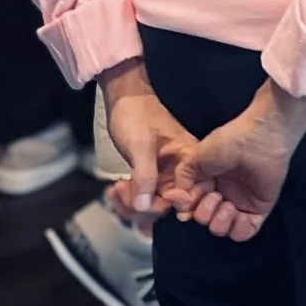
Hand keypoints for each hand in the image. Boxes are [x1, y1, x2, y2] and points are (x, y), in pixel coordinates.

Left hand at [97, 59, 201, 218]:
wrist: (125, 99)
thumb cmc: (136, 115)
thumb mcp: (140, 146)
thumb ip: (146, 176)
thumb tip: (144, 207)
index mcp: (189, 159)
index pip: (190, 195)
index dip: (169, 205)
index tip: (144, 202)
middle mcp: (181, 169)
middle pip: (170, 204)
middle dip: (142, 206)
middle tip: (120, 192)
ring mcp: (166, 173)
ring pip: (154, 203)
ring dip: (131, 203)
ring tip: (115, 190)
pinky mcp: (152, 175)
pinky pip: (144, 196)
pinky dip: (129, 199)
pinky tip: (115, 191)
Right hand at [177, 81, 305, 241]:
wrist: (261, 137)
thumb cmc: (229, 142)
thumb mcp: (196, 157)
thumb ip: (182, 179)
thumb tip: (176, 200)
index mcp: (207, 182)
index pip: (191, 206)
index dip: (187, 207)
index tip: (188, 197)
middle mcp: (222, 193)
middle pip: (204, 219)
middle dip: (203, 213)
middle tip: (213, 195)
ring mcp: (241, 202)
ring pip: (222, 229)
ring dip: (218, 223)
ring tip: (226, 205)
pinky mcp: (259, 208)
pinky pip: (245, 231)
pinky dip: (237, 229)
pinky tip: (235, 213)